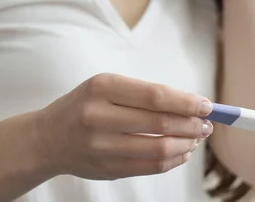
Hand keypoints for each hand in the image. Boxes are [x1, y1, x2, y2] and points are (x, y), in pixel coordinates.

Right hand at [39, 73, 213, 179]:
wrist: (47, 138)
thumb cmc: (85, 106)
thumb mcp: (107, 87)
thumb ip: (144, 94)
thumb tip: (192, 105)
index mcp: (102, 87)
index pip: (155, 96)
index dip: (186, 103)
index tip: (207, 105)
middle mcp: (99, 116)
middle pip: (160, 123)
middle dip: (191, 124)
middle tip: (207, 124)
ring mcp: (101, 146)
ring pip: (159, 148)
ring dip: (186, 144)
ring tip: (197, 138)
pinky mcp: (106, 168)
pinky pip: (150, 167)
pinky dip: (173, 160)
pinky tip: (182, 152)